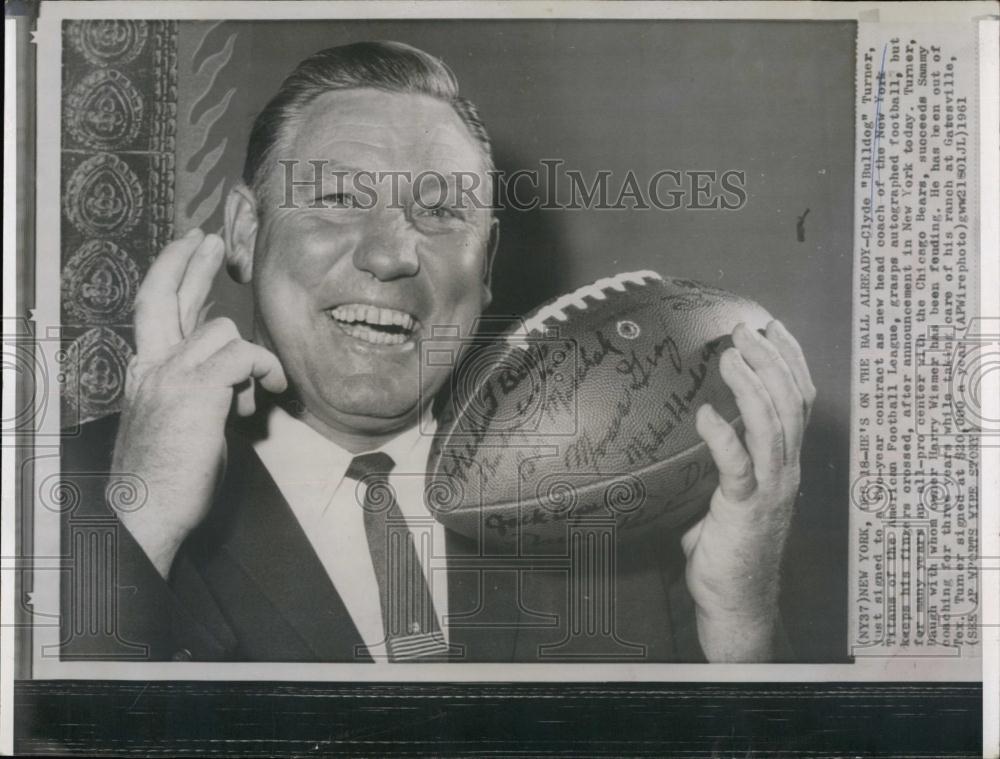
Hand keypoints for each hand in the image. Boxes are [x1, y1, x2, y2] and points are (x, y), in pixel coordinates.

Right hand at [111, 229, 286, 578]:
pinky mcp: (197, 390)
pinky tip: (268, 394)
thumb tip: (236, 379)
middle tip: (211, 240)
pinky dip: (263, 370)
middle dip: (189, 261)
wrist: (145, 511)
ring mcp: (171, 375)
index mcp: (145, 372)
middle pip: (166, 295)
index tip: (189, 248)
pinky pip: (244, 356)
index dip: (172, 273)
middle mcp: (151, 366)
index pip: (154, 309)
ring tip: (257, 395)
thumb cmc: (169, 478)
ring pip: (221, 329)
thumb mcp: (184, 422)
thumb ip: (202, 389)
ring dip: (251, 357)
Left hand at [682, 320, 815, 660]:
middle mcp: (786, 471)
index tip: (770, 328)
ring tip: (729, 357)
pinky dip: (723, 436)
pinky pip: (738, 466)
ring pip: (773, 426)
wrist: (736, 602)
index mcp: (787, 463)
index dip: (789, 360)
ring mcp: (770, 490)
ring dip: (752, 386)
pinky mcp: (743, 509)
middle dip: (770, 359)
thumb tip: (702, 440)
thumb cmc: (729, 549)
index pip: (799, 400)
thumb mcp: (733, 497)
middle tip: (744, 329)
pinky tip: (706, 414)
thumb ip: (727, 468)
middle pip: (790, 402)